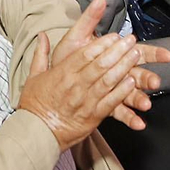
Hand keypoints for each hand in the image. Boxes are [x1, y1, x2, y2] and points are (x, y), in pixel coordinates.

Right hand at [19, 26, 149, 148]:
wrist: (37, 133)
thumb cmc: (35, 106)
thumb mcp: (33, 76)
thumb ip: (40, 54)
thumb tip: (42, 36)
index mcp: (62, 73)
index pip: (86, 54)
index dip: (102, 43)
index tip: (114, 36)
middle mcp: (76, 85)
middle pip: (101, 64)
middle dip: (118, 50)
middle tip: (130, 40)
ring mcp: (86, 101)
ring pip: (109, 80)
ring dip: (124, 66)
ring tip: (135, 55)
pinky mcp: (93, 116)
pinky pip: (111, 101)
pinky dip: (122, 91)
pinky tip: (132, 82)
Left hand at [48, 0, 169, 130]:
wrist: (54, 82)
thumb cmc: (70, 56)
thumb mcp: (78, 35)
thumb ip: (91, 17)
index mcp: (114, 56)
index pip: (139, 52)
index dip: (155, 54)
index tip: (168, 56)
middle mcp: (117, 73)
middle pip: (138, 74)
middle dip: (148, 78)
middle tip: (156, 83)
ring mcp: (113, 90)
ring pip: (131, 94)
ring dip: (140, 99)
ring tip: (146, 105)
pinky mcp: (106, 105)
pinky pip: (120, 112)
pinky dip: (130, 118)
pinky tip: (138, 123)